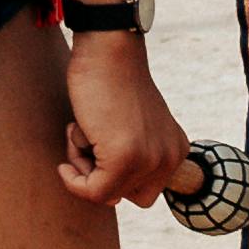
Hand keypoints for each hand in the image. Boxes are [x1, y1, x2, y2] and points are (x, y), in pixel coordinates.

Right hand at [53, 31, 191, 210]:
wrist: (109, 49)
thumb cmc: (110, 80)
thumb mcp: (133, 124)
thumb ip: (131, 157)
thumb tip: (111, 198)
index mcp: (176, 150)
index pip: (144, 189)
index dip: (113, 173)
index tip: (98, 144)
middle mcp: (171, 158)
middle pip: (127, 196)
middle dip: (100, 175)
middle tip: (88, 140)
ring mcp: (149, 160)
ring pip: (106, 193)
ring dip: (82, 166)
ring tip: (82, 128)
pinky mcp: (124, 158)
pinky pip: (93, 191)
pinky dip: (73, 178)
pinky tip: (71, 139)